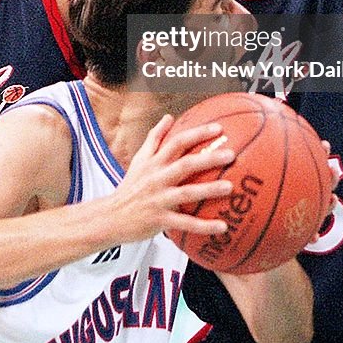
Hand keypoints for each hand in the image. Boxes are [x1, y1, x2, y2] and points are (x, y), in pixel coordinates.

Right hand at [110, 115, 235, 243]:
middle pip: (186, 164)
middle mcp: (158, 178)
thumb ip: (154, 138)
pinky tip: (223, 227)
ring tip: (230, 187)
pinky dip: (204, 226)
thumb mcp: (139, 159)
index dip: (198, 134)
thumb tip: (168, 116)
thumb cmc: (129, 187)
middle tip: (231, 154)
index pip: (177, 142)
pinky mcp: (160, 220)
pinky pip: (185, 223)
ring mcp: (159, 199)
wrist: (110, 216)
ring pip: (187, 193)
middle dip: (209, 158)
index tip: (218, 128)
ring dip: (209, 190)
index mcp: (155, 162)